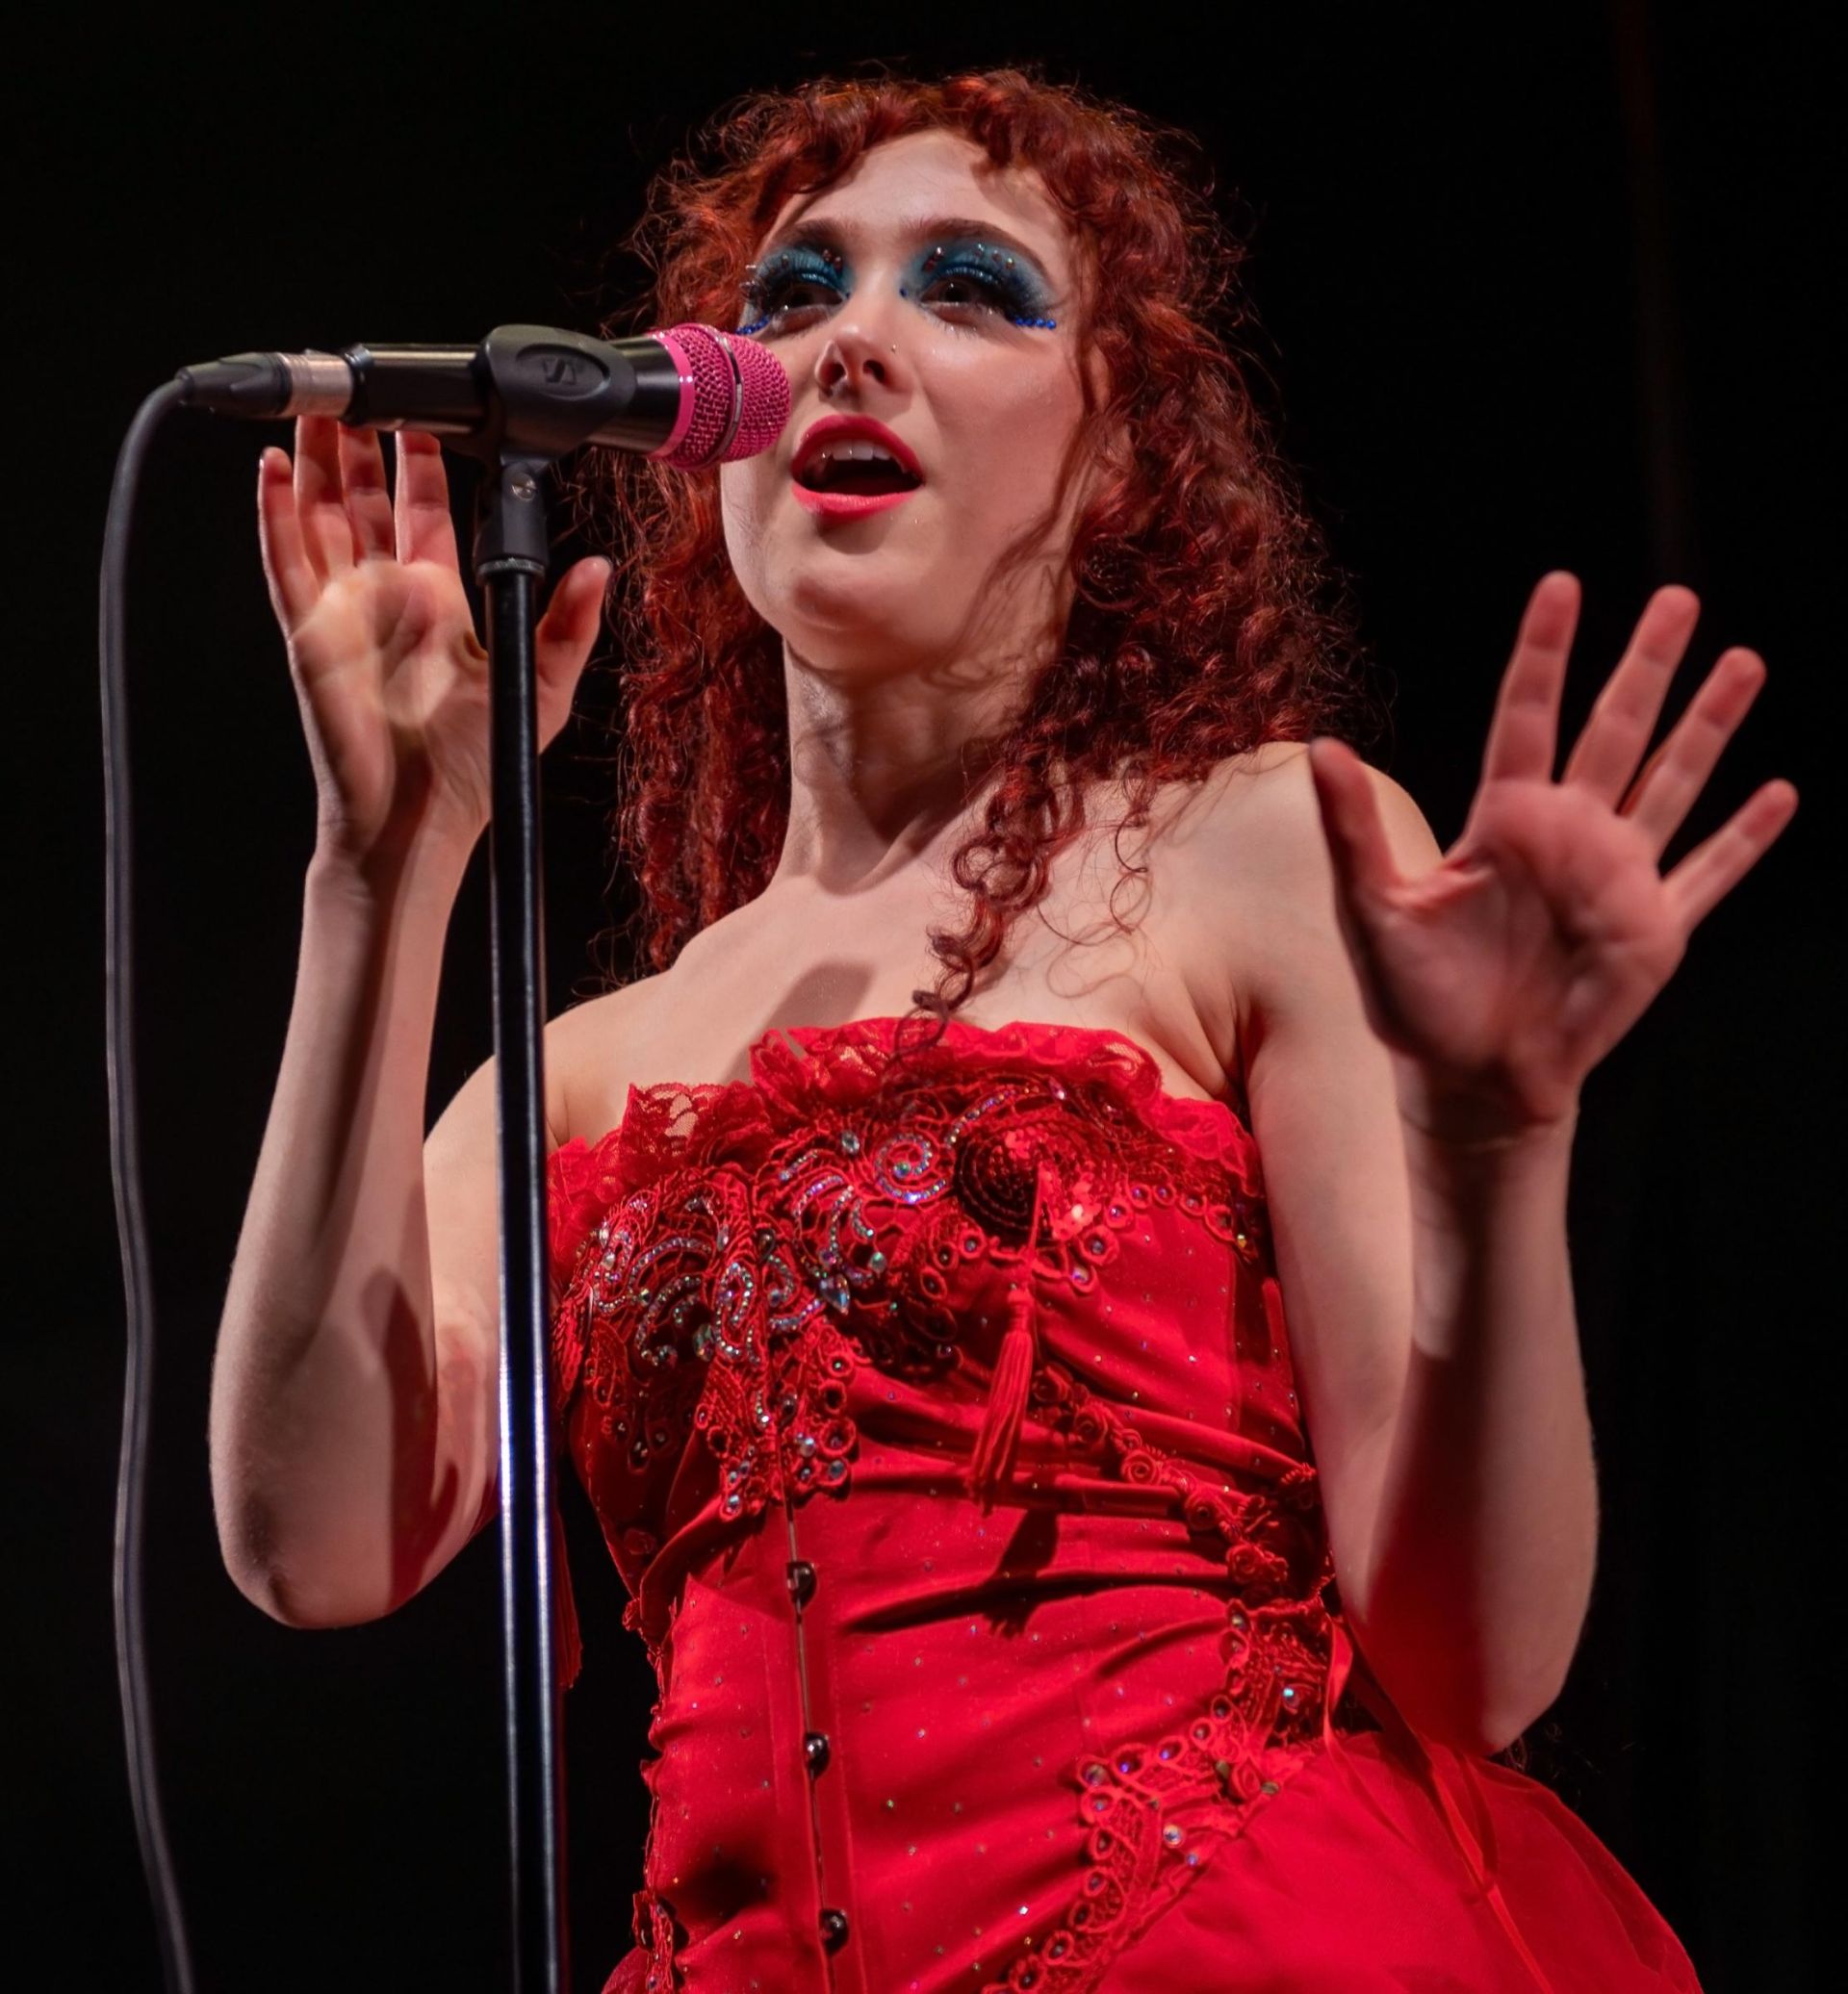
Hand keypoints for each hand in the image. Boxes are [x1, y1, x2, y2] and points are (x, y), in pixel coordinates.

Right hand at [257, 417, 607, 866]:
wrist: (417, 817)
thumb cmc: (474, 764)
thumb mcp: (540, 686)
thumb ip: (569, 624)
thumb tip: (598, 566)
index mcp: (440, 597)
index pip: (424, 508)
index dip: (421, 459)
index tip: (428, 412)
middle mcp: (388, 593)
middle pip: (365, 498)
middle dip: (362, 442)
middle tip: (359, 386)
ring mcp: (343, 606)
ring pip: (320, 514)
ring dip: (316, 460)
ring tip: (315, 405)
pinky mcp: (308, 628)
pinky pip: (284, 559)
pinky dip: (274, 513)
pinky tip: (272, 468)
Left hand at [1306, 572, 1797, 1142]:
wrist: (1470, 1082)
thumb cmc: (1415, 1002)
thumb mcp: (1373, 911)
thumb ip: (1353, 831)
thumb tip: (1320, 749)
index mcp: (1503, 820)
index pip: (1527, 715)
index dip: (1545, 653)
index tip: (1562, 587)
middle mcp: (1567, 834)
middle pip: (1616, 729)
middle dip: (1647, 665)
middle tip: (1678, 597)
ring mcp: (1617, 877)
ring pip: (1674, 782)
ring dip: (1709, 726)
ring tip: (1744, 661)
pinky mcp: (1654, 929)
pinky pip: (1709, 872)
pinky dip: (1745, 838)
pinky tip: (1782, 794)